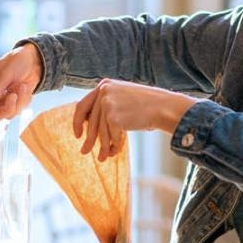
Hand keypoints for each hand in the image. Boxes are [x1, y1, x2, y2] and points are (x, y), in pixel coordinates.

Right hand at [0, 43, 42, 122]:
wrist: (32, 61)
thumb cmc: (14, 61)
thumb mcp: (3, 74)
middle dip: (4, 109)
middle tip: (12, 96)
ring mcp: (1, 102)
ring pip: (6, 115)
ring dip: (17, 102)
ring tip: (21, 86)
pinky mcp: (13, 105)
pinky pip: (17, 111)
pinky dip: (23, 100)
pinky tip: (24, 88)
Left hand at [72, 79, 197, 160]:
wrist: (164, 107)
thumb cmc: (148, 105)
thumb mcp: (123, 98)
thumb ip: (106, 107)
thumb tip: (88, 128)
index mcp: (104, 85)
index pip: (83, 105)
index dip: (77, 122)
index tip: (77, 134)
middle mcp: (103, 91)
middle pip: (90, 121)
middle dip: (89, 139)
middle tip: (84, 152)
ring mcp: (107, 103)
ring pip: (101, 131)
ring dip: (102, 147)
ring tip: (103, 158)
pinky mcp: (113, 117)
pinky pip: (111, 136)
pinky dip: (114, 146)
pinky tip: (116, 152)